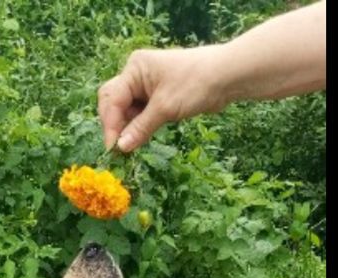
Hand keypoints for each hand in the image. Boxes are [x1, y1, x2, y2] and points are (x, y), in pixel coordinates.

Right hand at [97, 47, 227, 153]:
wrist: (227, 76)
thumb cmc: (195, 84)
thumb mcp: (165, 108)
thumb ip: (140, 128)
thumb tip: (120, 147)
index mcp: (135, 69)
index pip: (112, 99)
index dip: (111, 124)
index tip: (114, 148)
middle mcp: (137, 74)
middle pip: (114, 102)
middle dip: (116, 124)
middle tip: (120, 148)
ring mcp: (147, 85)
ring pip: (127, 109)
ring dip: (128, 127)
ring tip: (133, 146)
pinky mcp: (158, 95)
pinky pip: (141, 112)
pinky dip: (140, 125)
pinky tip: (141, 138)